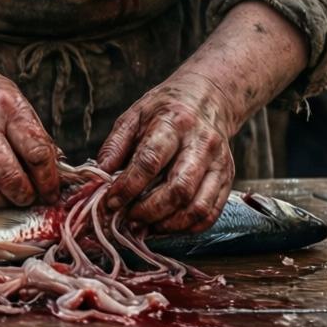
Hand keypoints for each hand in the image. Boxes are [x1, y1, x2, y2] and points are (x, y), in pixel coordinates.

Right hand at [0, 53, 61, 206]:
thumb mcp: (11, 97)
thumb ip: (31, 132)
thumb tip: (53, 169)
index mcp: (5, 106)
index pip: (37, 154)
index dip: (49, 180)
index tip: (51, 191)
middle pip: (10, 179)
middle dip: (26, 197)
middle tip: (29, 198)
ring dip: (1, 202)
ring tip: (6, 196)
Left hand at [96, 74, 239, 232]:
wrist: (208, 99)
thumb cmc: (165, 110)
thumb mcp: (134, 116)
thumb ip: (115, 145)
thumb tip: (99, 177)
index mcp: (174, 124)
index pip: (150, 161)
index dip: (127, 187)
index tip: (110, 203)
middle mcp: (202, 144)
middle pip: (178, 189)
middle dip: (149, 211)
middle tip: (127, 220)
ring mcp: (219, 164)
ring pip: (198, 206)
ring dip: (168, 225)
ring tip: (145, 227)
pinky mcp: (227, 178)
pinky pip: (211, 213)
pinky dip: (187, 227)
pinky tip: (165, 226)